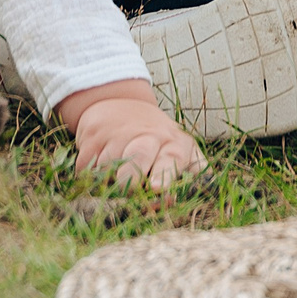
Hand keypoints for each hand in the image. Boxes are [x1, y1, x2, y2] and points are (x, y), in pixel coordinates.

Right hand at [61, 81, 205, 188]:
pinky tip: (95, 178)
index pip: (170, 158)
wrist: (119, 103)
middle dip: (131, 180)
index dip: (164, 175)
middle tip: (128, 194)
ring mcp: (115, 135)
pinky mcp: (92, 136)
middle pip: (136, 159)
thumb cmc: (158, 137)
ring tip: (111, 190)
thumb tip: (210, 194)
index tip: (157, 190)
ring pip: (108, 166)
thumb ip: (198, 172)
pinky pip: (86, 166)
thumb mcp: (184, 149)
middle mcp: (144, 136)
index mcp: (172, 143)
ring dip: (107, 184)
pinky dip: (88, 179)